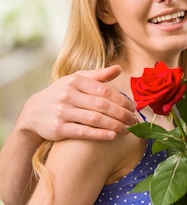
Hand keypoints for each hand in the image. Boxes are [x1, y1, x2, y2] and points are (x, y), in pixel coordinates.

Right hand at [19, 65, 136, 141]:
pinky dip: (100, 134)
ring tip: (127, 130)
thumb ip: (97, 76)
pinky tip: (113, 135)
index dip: (122, 100)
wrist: (33, 112)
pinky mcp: (58, 128)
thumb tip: (118, 68)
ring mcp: (62, 112)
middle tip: (134, 121)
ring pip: (95, 119)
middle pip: (102, 105)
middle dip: (122, 114)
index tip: (134, 108)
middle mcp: (68, 95)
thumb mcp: (75, 80)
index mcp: (75, 81)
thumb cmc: (61, 94)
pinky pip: (83, 132)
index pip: (105, 90)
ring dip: (115, 125)